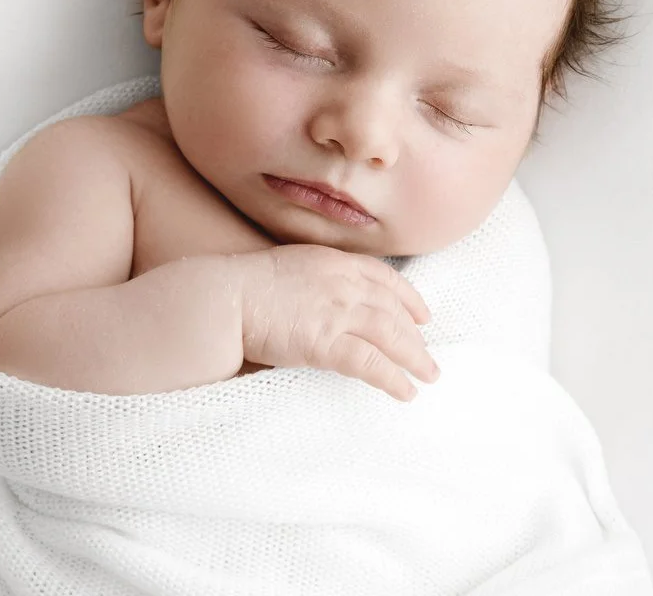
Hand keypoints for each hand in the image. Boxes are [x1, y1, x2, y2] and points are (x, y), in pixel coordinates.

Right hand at [230, 244, 439, 400]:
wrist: (224, 298)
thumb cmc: (246, 286)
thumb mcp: (292, 267)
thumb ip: (319, 280)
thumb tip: (330, 302)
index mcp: (335, 262)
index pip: (384, 278)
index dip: (409, 298)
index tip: (422, 315)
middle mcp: (343, 284)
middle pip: (392, 310)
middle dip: (415, 335)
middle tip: (428, 356)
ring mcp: (337, 312)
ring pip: (390, 335)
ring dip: (414, 357)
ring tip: (428, 376)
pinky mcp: (326, 342)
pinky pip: (370, 363)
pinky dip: (392, 378)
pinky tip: (405, 391)